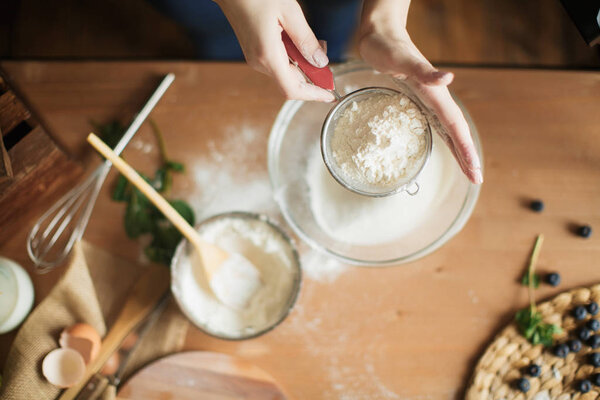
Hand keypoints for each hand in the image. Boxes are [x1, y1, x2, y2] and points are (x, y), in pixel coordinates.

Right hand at [215, 0, 334, 101]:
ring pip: (285, 74)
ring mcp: (255, 59)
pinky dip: (293, 60)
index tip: (329, 95)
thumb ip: (306, 39)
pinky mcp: (255, 53)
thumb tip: (320, 62)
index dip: (313, 95)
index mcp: (267, 55)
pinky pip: (278, 64)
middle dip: (312, 77)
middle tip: (328, 62)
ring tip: (316, 46)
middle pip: (291, 83)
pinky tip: (299, 43)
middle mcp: (259, 62)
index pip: (292, 89)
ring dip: (303, 66)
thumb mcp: (289, 12)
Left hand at [359, 1, 482, 183]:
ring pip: (449, 131)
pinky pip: (435, 124)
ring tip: (468, 170)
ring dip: (459, 151)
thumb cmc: (390, 47)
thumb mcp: (404, 60)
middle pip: (457, 133)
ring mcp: (428, 100)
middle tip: (476, 180)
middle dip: (467, 157)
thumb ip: (426, 71)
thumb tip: (449, 78)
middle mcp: (436, 99)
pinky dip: (444, 139)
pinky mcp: (418, 100)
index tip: (474, 170)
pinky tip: (447, 147)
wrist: (381, 35)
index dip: (465, 149)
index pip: (455, 127)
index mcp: (435, 94)